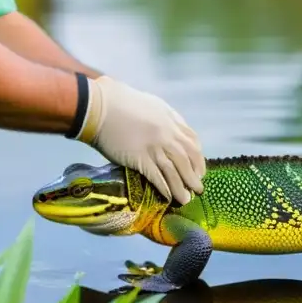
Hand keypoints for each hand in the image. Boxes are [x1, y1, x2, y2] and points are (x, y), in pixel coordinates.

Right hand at [76, 76, 204, 204]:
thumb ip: (164, 118)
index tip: (199, 169)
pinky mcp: (140, 158)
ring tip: (186, 200)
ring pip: (174, 170)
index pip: (193, 142)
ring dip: (182, 187)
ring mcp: (154, 147)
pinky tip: (168, 197)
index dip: (198, 159)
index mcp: (171, 120)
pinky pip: (157, 176)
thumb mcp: (151, 105)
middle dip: (194, 176)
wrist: (102, 106)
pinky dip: (165, 188)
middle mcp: (167, 134)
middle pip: (187, 159)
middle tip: (197, 189)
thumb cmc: (122, 102)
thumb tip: (171, 130)